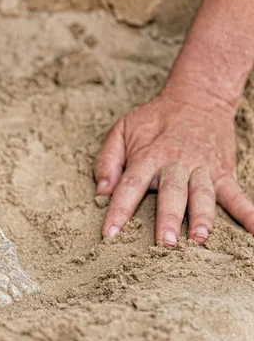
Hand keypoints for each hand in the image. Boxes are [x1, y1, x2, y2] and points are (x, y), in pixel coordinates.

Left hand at [94, 91, 253, 245]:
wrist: (198, 97)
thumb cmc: (154, 119)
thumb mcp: (122, 130)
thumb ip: (107, 160)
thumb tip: (100, 192)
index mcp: (148, 156)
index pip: (130, 186)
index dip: (119, 210)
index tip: (109, 234)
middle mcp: (176, 164)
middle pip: (171, 194)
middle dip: (167, 219)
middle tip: (164, 243)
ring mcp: (203, 168)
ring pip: (202, 196)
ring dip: (201, 218)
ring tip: (198, 239)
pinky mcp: (223, 172)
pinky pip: (237, 194)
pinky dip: (248, 212)